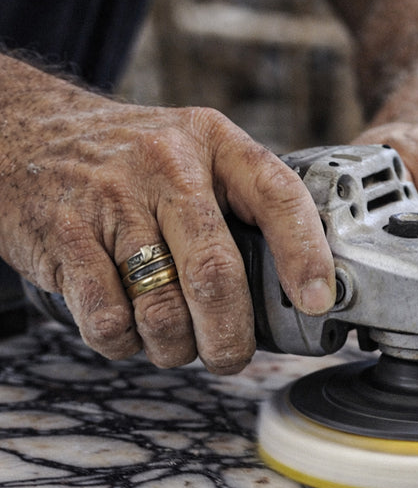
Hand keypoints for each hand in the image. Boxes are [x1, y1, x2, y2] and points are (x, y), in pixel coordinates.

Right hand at [0, 58, 335, 372]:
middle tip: (230, 355)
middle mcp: (164, 165)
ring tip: (169, 336)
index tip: (317, 301)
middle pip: (216, 276)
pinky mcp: (66, 238)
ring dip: (173, 347)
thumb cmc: (124, 162)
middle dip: (230, 337)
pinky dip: (123, 342)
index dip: (305, 254)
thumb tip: (298, 292)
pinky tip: (124, 323)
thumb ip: (241, 207)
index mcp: (210, 142)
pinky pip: (109, 322)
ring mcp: (110, 201)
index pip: (276, 195)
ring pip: (163, 312)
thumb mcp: (192, 155)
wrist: (22, 131)